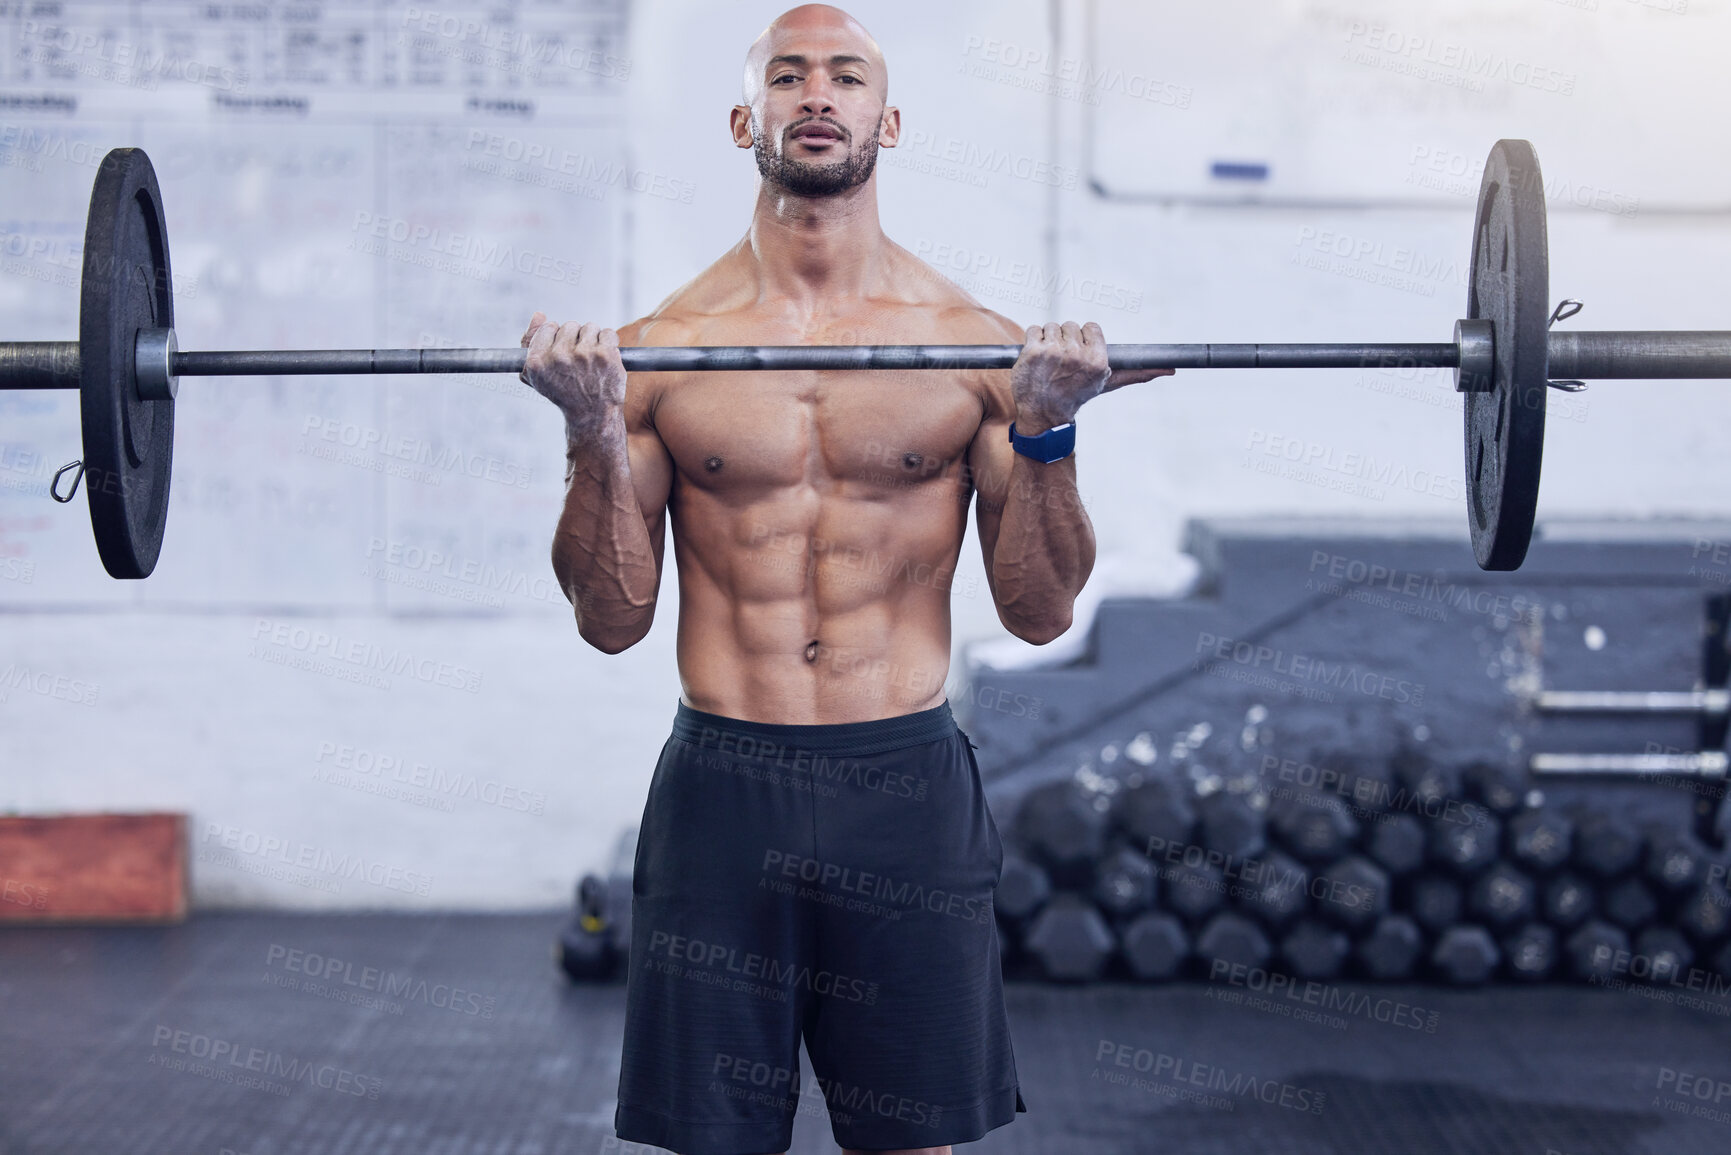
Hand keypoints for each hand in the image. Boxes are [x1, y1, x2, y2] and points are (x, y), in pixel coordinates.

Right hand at [520, 312, 626, 432]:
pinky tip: (605, 359)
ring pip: (590, 327)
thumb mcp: (537, 375)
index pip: (548, 327)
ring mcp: (584, 354)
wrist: (592, 415)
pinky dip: (610, 343)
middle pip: (570, 326)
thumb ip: (529, 342)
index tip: (563, 352)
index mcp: (537, 361)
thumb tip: (539, 315)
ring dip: (593, 340)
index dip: (557, 338)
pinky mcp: (605, 354)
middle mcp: (559, 357)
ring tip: (592, 361)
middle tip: (580, 360)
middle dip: (576, 339)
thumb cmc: (563, 393)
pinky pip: (608, 333)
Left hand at [1011, 321, 1174, 430]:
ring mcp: (1052, 353)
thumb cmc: (1077, 395)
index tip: (1078, 354)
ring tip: (1048, 362)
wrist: (1043, 414)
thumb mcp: (1108, 383)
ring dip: (1048, 340)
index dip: (1083, 339)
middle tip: (1061, 363)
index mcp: (1097, 361)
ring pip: (1052, 326)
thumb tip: (1169, 370)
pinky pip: (1034, 329)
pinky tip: (1035, 359)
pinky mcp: (1032, 352)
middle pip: (1070, 326)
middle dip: (1065, 341)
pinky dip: (1032, 340)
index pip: (1091, 328)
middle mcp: (1076, 356)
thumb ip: (1137, 373)